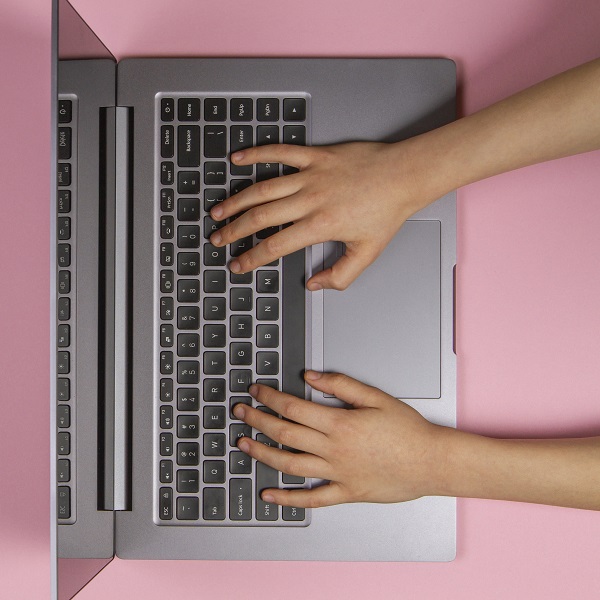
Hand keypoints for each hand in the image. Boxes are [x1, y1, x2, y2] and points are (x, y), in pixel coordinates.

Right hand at [210, 142, 429, 289]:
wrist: (404, 176)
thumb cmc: (387, 212)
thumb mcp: (367, 253)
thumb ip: (340, 275)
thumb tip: (315, 285)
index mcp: (320, 226)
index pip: (276, 246)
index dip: (252, 258)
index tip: (238, 265)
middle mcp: (311, 200)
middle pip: (261, 217)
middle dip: (235, 231)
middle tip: (218, 239)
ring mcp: (311, 175)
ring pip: (263, 188)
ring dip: (237, 201)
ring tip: (218, 211)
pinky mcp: (316, 156)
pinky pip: (281, 152)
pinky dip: (257, 153)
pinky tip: (239, 159)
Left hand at [232, 371, 450, 507]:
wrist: (431, 462)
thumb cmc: (407, 429)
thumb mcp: (376, 397)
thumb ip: (341, 384)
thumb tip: (311, 375)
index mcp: (339, 423)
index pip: (293, 407)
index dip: (269, 398)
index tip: (256, 392)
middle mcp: (333, 449)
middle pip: (285, 433)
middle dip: (258, 420)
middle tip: (240, 412)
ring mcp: (337, 473)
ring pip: (289, 464)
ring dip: (263, 454)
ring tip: (244, 445)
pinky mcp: (345, 493)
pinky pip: (311, 498)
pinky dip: (287, 498)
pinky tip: (269, 495)